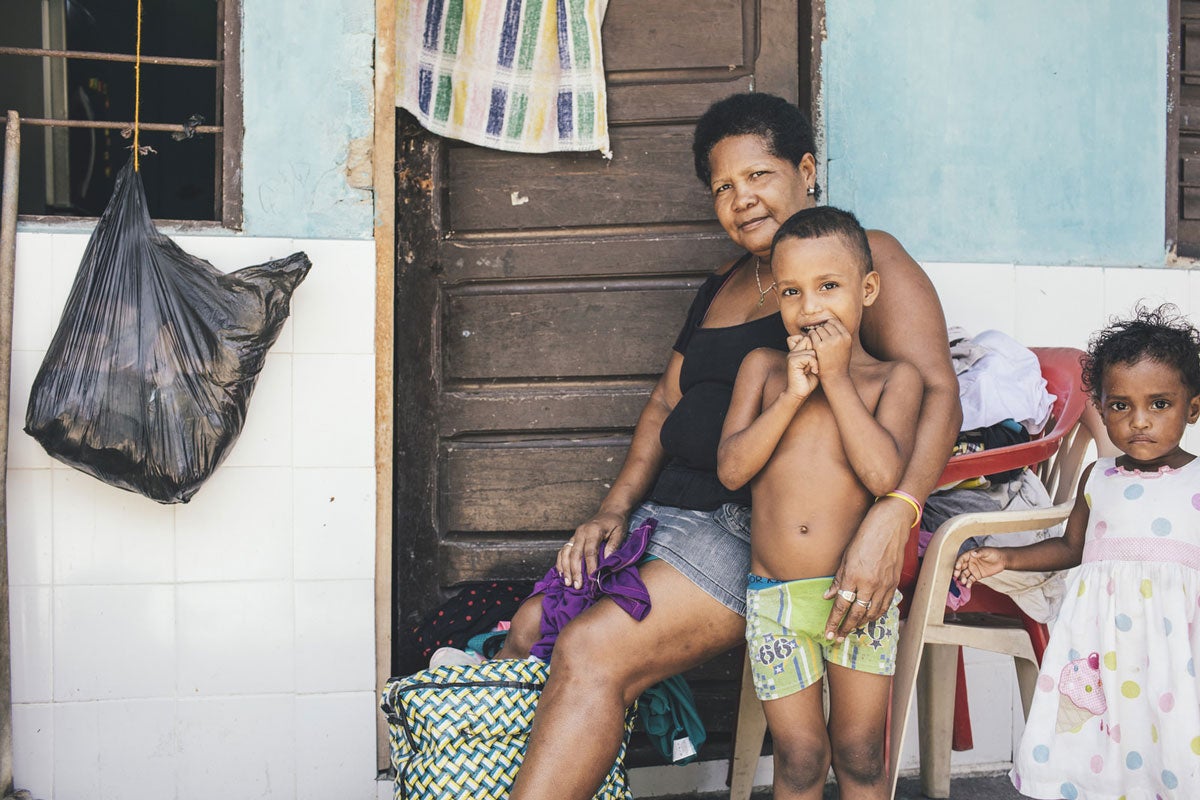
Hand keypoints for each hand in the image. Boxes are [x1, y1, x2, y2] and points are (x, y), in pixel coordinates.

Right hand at [557, 510, 628, 588]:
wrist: (610, 511)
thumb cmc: (616, 523)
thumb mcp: (620, 532)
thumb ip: (613, 546)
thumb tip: (607, 561)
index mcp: (593, 530)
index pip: (590, 552)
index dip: (590, 567)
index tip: (592, 580)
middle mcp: (581, 532)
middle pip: (575, 554)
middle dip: (575, 571)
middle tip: (577, 586)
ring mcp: (575, 535)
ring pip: (566, 553)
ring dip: (566, 569)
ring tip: (568, 583)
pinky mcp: (572, 539)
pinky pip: (563, 551)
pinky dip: (561, 562)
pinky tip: (562, 574)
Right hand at [785, 334, 818, 399]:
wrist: (800, 393)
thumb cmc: (809, 380)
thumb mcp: (815, 364)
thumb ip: (815, 352)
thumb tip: (823, 341)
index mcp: (797, 350)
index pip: (806, 336)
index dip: (813, 344)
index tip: (815, 358)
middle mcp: (793, 351)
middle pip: (809, 339)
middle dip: (815, 351)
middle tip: (814, 364)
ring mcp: (791, 355)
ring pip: (811, 349)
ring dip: (816, 361)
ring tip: (813, 369)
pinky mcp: (792, 361)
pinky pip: (809, 357)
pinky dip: (814, 365)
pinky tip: (813, 372)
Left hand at [807, 319, 852, 377]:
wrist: (835, 375)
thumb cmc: (839, 361)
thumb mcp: (846, 346)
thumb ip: (840, 334)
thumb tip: (831, 322)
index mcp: (846, 336)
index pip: (835, 322)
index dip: (828, 324)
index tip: (825, 330)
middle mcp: (839, 337)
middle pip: (826, 324)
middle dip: (822, 329)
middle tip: (821, 337)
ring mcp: (829, 341)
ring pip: (819, 328)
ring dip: (816, 332)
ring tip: (817, 340)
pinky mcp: (819, 346)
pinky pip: (812, 334)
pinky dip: (810, 336)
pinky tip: (812, 342)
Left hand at [823, 498, 908, 639]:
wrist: (890, 526)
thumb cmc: (865, 536)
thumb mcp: (846, 556)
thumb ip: (838, 579)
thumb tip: (828, 596)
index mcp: (854, 576)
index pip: (841, 606)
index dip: (833, 622)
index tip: (828, 633)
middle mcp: (869, 584)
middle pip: (856, 614)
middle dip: (846, 628)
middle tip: (837, 638)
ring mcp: (884, 585)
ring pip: (872, 614)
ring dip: (860, 625)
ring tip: (851, 630)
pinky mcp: (893, 584)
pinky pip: (884, 606)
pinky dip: (875, 616)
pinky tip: (868, 619)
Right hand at [954, 547, 1005, 587]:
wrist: (1002, 560)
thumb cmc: (994, 553)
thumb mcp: (987, 551)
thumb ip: (980, 552)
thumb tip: (973, 553)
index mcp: (970, 555)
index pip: (962, 558)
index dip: (959, 562)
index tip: (957, 567)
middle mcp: (970, 562)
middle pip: (961, 567)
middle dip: (958, 571)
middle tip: (956, 575)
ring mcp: (973, 569)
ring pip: (965, 574)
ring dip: (962, 578)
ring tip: (963, 581)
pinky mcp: (977, 575)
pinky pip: (971, 579)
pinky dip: (969, 582)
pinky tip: (968, 585)